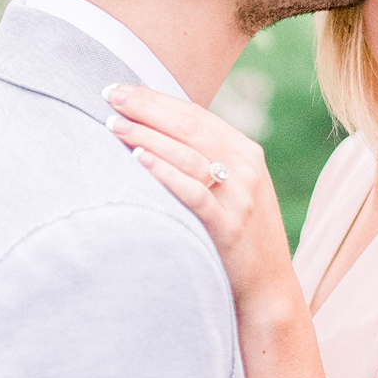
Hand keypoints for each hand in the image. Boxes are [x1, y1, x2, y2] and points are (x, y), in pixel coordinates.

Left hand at [104, 84, 289, 305]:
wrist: (268, 288)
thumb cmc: (239, 237)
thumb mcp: (233, 189)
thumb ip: (206, 160)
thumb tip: (156, 133)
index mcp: (246, 152)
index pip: (195, 113)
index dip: (155, 98)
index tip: (120, 89)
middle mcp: (246, 167)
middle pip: (189, 126)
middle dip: (145, 107)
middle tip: (109, 95)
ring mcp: (240, 196)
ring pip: (187, 153)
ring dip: (146, 135)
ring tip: (112, 124)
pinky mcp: (229, 225)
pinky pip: (193, 192)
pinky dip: (165, 172)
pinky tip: (138, 159)